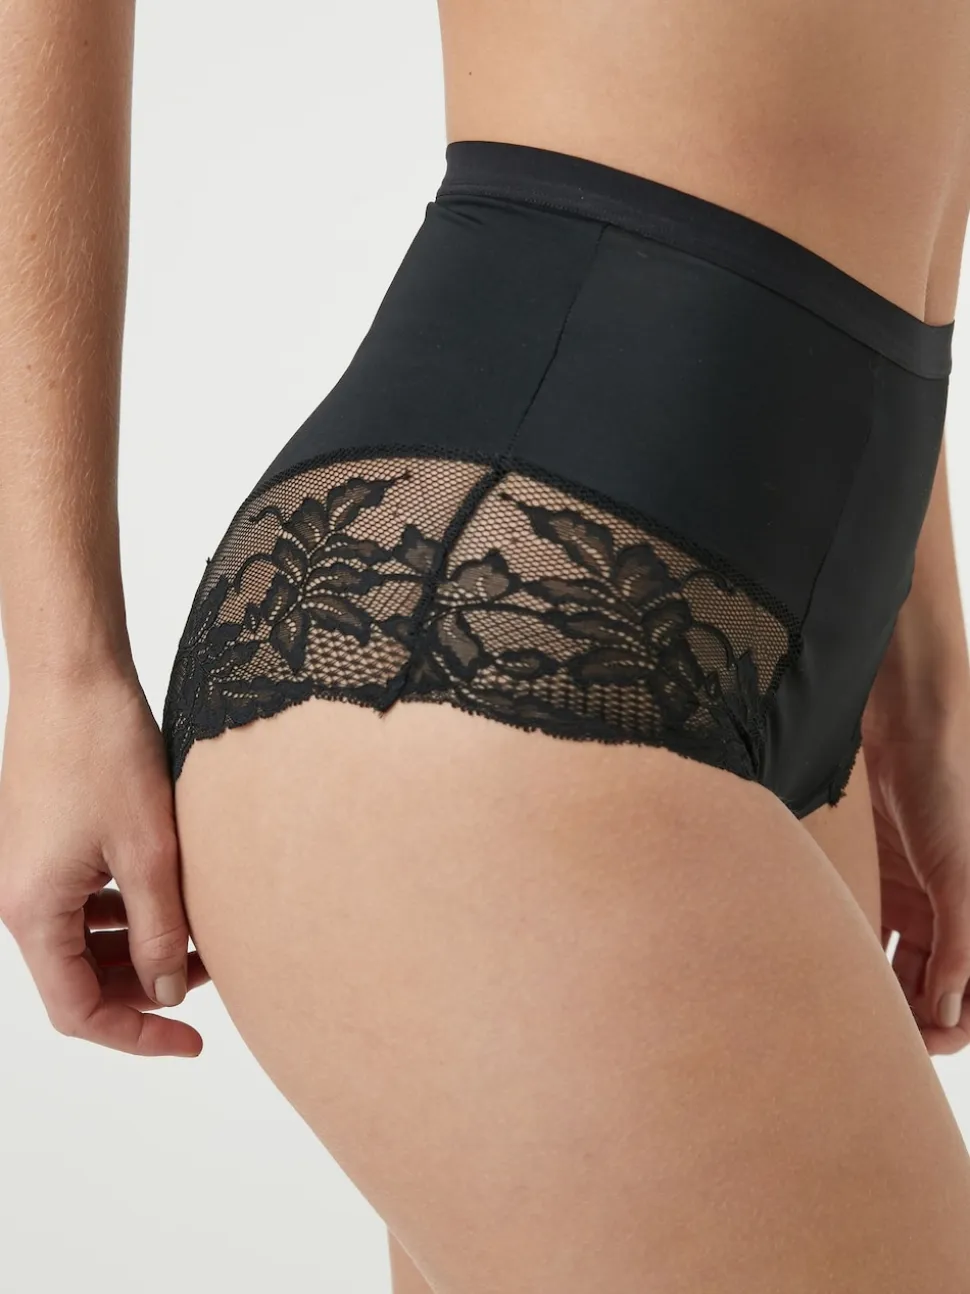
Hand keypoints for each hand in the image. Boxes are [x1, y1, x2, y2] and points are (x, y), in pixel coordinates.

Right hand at [0, 665, 208, 1056]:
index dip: (137, 1035)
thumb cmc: (104, 752)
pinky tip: (170, 896)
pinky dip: (126, 909)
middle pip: (79, 977)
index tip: (191, 1042)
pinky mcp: (46, 841)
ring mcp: (30, 868)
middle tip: (209, 976)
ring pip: (85, 938)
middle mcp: (20, 897)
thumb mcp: (149, 853)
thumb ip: (160, 933)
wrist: (73, 676)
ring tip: (201, 936)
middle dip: (144, 987)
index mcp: (33, 911)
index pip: (78, 1010)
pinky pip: (83, 899)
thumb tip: (171, 994)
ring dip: (139, 947)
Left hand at [862, 691, 969, 1056]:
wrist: (905, 736)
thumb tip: (951, 1012)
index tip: (923, 1043)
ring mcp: (905, 899)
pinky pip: (863, 927)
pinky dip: (852, 948)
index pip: (968, 997)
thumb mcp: (959, 877)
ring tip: (848, 1004)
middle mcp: (942, 917)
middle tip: (875, 1034)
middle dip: (908, 1016)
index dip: (952, 1026)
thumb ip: (959, 943)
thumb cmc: (946, 798)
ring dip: (876, 987)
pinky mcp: (870, 878)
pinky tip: (831, 963)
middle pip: (928, 989)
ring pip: (891, 964)